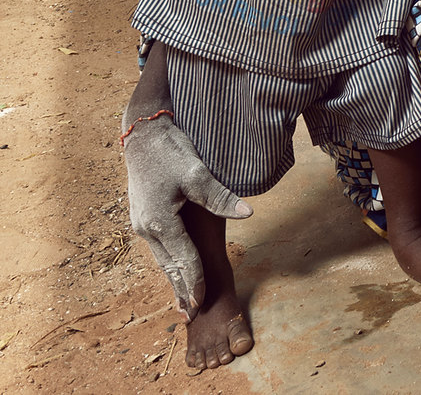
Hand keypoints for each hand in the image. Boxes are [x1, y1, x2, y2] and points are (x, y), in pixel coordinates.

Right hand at [125, 113, 250, 316]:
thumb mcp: (197, 171)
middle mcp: (147, 228)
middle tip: (192, 314)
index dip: (195, 280)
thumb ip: (220, 196)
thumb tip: (248, 213)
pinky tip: (174, 270)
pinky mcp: (144, 217)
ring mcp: (142, 224)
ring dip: (174, 279)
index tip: (203, 301)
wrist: (142, 137)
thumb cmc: (170, 152)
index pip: (183, 258)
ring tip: (183, 301)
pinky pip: (159, 248)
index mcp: (160, 221)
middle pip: (169, 266)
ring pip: (162, 259)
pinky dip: (169, 263)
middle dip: (182, 289)